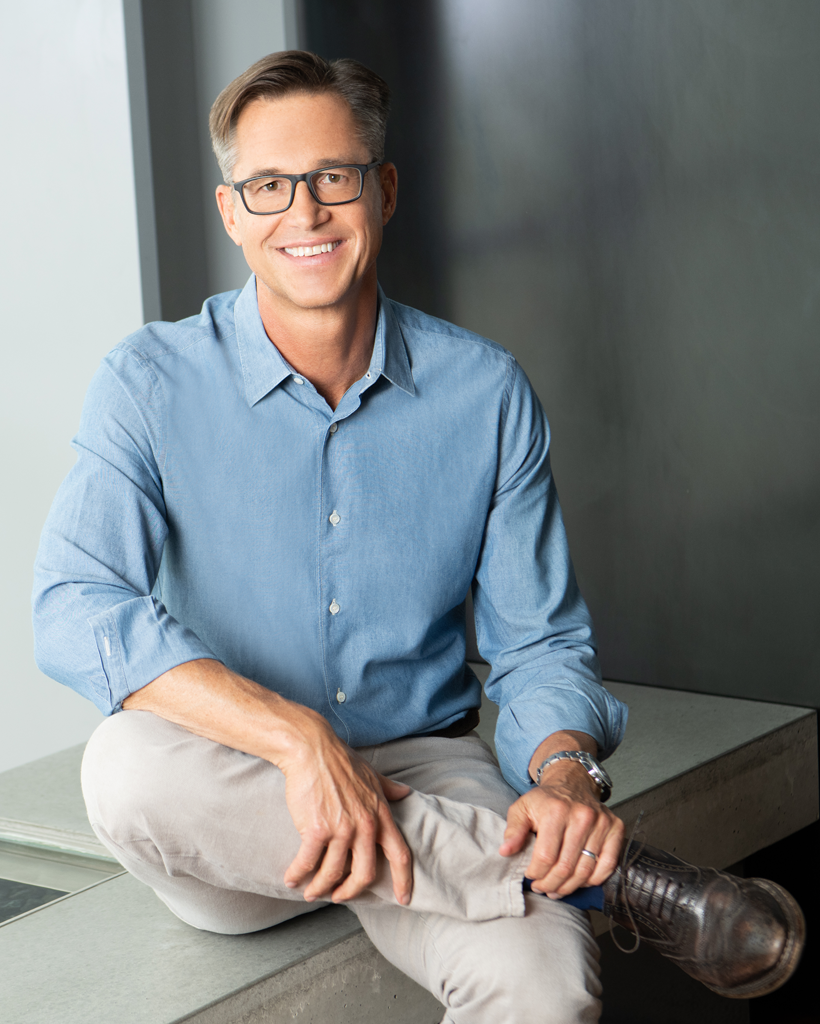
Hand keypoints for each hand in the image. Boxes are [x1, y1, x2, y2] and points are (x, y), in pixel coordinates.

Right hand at [279, 718, 412, 905]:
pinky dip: (298, 874)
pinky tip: (291, 879)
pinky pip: (307, 863)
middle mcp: (365, 826)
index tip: (404, 899)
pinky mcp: (316, 830)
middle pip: (365, 874)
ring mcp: (341, 829)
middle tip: (340, 896)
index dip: (403, 880)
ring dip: (320, 888)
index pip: (400, 854)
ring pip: (333, 873)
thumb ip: (389, 788)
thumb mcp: (372, 774)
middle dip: (351, 892)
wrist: (312, 749)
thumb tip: (405, 793)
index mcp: (381, 814)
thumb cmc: (341, 759)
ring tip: (311, 891)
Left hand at [499, 759, 623, 896]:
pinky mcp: (616, 828)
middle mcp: (582, 816)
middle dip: (550, 884)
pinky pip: (607, 865)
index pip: (545, 856)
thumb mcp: (522, 808)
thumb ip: (513, 830)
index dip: (536, 873)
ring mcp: (601, 822)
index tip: (530, 876)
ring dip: (569, 887)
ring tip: (557, 890)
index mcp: (556, 810)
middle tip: (542, 888)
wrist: (572, 783)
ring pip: (585, 871)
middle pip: (565, 867)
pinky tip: (579, 881)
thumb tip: (505, 852)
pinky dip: (593, 880)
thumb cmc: (546, 800)